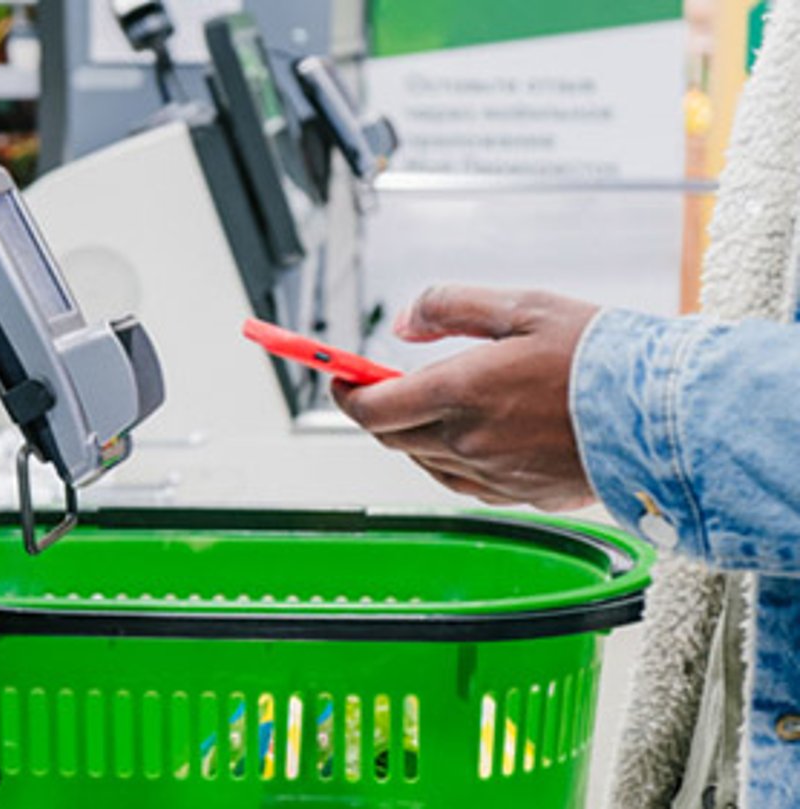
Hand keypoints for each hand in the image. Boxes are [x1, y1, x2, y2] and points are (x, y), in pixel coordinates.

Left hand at [331, 286, 600, 511]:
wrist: (666, 418)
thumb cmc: (602, 359)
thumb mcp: (522, 306)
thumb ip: (450, 306)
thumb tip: (404, 323)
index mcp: (459, 394)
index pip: (370, 409)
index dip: (344, 393)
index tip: (340, 377)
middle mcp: (467, 442)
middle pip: (391, 436)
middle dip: (378, 409)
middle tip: (383, 383)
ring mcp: (491, 476)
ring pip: (425, 461)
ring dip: (415, 434)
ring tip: (437, 403)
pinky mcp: (518, 497)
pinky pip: (463, 482)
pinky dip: (451, 458)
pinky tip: (474, 436)